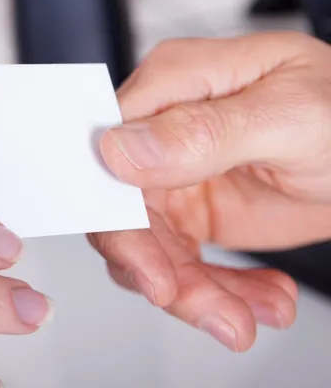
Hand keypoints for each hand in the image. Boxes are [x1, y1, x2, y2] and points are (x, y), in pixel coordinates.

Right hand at [90, 31, 330, 351]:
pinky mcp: (192, 214)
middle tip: (190, 302)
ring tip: (240, 316)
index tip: (145, 266)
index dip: (116, 214)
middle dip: (156, 268)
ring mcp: (174, 176)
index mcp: (174, 86)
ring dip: (193, 293)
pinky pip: (181, 265)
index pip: (110, 151)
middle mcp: (162, 132)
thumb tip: (121, 150)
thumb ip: (204, 132)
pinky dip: (218, 293)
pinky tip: (260, 298)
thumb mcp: (290, 116)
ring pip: (149, 250)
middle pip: (123, 212)